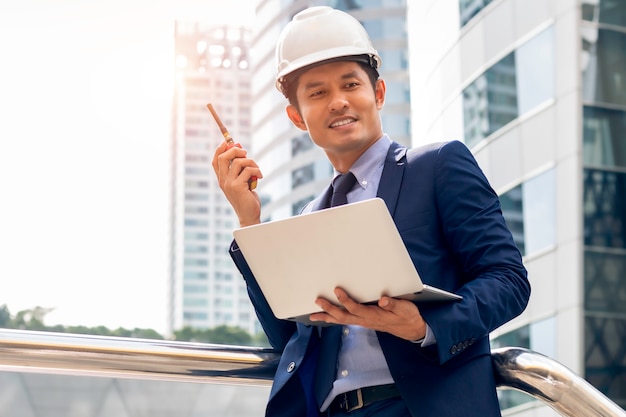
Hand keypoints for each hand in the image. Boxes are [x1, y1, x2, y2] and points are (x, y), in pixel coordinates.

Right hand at [212, 142, 262, 226]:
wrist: (249, 216)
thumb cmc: (247, 199)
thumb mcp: (242, 182)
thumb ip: (240, 170)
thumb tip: (242, 151)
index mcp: (222, 180)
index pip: (215, 161)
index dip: (220, 149)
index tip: (228, 142)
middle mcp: (223, 181)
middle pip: (223, 157)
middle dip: (235, 150)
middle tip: (245, 152)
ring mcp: (229, 184)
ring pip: (238, 162)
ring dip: (251, 162)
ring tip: (257, 169)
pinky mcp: (238, 186)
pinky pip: (248, 170)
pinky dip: (257, 170)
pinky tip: (260, 176)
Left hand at [310, 287, 426, 340]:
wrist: (412, 328)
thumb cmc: (407, 316)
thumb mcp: (404, 309)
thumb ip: (393, 304)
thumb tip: (384, 300)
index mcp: (374, 316)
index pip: (356, 308)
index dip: (345, 300)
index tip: (337, 290)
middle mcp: (366, 321)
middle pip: (344, 316)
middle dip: (329, 309)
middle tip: (318, 301)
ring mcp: (364, 322)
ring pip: (342, 320)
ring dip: (328, 317)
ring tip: (313, 315)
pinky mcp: (364, 321)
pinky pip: (346, 321)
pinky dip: (334, 319)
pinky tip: (328, 317)